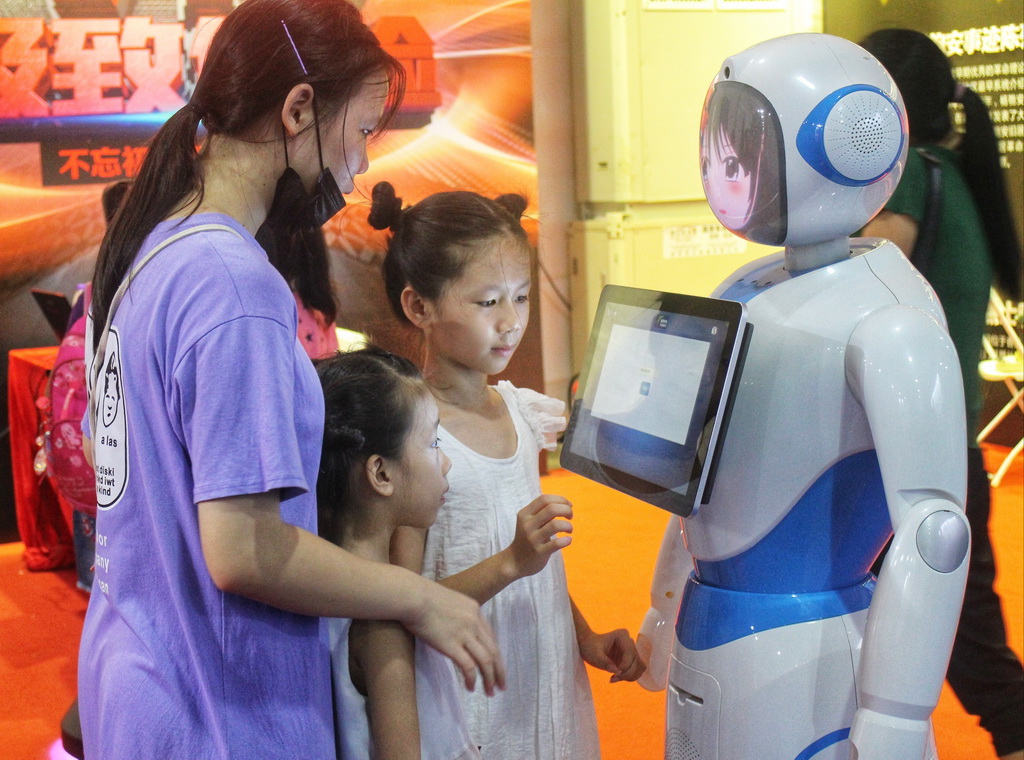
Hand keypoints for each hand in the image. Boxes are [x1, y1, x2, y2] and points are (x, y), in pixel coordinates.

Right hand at [406, 577, 505, 695]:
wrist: (413, 597)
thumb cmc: (423, 596)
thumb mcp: (449, 601)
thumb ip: (457, 613)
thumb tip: (454, 625)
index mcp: (475, 610)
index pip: (491, 637)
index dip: (495, 654)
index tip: (496, 666)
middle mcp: (474, 623)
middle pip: (493, 651)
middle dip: (499, 671)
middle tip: (501, 686)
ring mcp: (465, 634)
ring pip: (485, 661)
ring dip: (490, 679)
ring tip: (490, 692)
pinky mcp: (452, 645)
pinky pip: (468, 666)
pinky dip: (472, 679)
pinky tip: (470, 688)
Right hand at [503, 494, 572, 579]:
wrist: (515, 561)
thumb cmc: (528, 538)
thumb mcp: (529, 522)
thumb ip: (543, 512)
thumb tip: (565, 504)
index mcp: (525, 514)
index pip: (544, 499)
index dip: (560, 499)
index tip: (568, 506)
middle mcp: (527, 524)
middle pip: (551, 509)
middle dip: (566, 510)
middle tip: (570, 516)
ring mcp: (532, 538)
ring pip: (555, 525)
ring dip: (568, 525)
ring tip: (569, 529)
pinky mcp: (539, 552)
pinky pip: (556, 544)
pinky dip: (566, 540)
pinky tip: (568, 540)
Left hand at [577, 627, 646, 683]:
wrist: (588, 646)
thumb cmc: (590, 647)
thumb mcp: (594, 654)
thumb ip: (604, 662)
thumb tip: (616, 671)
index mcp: (622, 636)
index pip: (630, 653)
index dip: (625, 665)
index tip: (615, 673)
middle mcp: (630, 642)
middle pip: (637, 661)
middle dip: (627, 672)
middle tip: (613, 677)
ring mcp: (631, 651)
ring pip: (639, 667)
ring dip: (629, 676)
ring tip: (615, 678)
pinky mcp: (630, 659)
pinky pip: (636, 670)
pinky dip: (629, 677)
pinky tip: (616, 677)